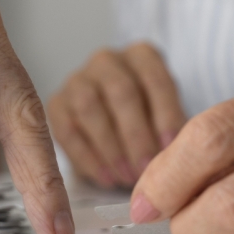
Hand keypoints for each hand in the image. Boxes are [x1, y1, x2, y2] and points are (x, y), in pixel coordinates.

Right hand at [48, 42, 186, 187]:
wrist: (116, 123)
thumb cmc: (150, 120)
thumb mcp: (167, 116)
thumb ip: (172, 129)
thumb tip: (177, 155)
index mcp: (142, 55)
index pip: (155, 78)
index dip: (165, 115)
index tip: (171, 149)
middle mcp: (107, 60)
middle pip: (121, 91)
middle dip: (136, 135)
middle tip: (146, 170)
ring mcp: (78, 79)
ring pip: (90, 107)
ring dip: (111, 147)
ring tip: (127, 177)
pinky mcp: (57, 104)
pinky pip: (67, 129)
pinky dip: (88, 158)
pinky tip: (107, 178)